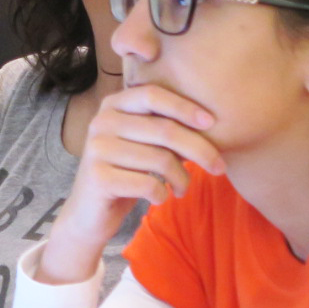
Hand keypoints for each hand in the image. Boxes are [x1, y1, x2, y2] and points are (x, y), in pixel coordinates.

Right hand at [38, 84, 221, 284]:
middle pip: (164, 129)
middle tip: (219, 167)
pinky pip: (148, 183)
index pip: (153, 94)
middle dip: (199, 149)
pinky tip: (160, 197)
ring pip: (160, 159)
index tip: (211, 123)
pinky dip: (162, 194)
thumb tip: (211, 124)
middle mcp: (101, 121)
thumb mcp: (145, 145)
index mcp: (113, 105)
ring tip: (183, 188)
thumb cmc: (127, 173)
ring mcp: (97, 148)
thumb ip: (166, 129)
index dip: (184, 107)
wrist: (89, 213)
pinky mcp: (98, 177)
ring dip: (182, 179)